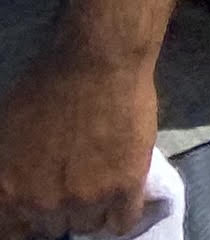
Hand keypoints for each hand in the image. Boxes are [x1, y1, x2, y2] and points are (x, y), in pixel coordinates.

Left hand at [0, 44, 157, 239]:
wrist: (96, 61)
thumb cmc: (45, 87)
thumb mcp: (4, 135)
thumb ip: (7, 176)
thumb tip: (13, 195)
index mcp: (7, 193)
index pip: (14, 233)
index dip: (28, 222)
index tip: (39, 212)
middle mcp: (41, 205)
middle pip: (52, 229)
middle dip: (60, 211)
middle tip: (71, 188)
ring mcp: (85, 200)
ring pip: (88, 226)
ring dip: (92, 211)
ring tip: (100, 187)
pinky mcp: (124, 187)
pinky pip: (122, 222)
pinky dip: (121, 214)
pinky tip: (121, 197)